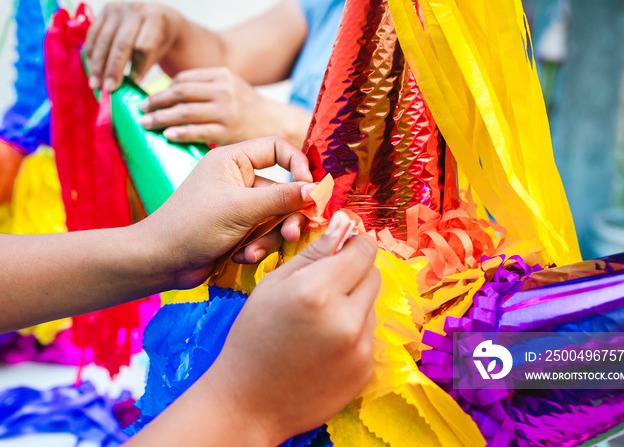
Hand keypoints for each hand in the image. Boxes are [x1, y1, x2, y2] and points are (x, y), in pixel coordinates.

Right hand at [85, 1, 181, 90]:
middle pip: (121, 44)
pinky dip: (91, 54)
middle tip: (108, 89)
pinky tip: (92, 70)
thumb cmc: (158, 39)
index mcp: (155, 18)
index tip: (132, 84)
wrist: (156, 16)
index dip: (137, 67)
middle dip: (113, 69)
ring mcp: (118, 8)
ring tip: (96, 84)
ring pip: (104, 40)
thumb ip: (145, 67)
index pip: (143, 47)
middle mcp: (135, 10)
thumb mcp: (159, 52)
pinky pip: (93, 34)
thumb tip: (129, 89)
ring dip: (98, 65)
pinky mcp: (104, 10)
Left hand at [139, 67, 310, 146]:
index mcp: (221, 74)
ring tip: (146, 124)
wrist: (278, 125)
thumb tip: (169, 93)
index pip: (183, 79)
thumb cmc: (249, 109)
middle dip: (156, 101)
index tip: (148, 98)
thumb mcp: (230, 86)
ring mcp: (225, 110)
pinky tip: (167, 135)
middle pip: (179, 92)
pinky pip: (196, 131)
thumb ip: (205, 86)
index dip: (163, 89)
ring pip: (184, 111)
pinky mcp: (227, 131)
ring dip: (160, 117)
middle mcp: (223, 89)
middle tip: (140, 110)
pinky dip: (178, 132)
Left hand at [139, 137, 314, 288]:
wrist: (161, 262)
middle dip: (288, 214)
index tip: (310, 189)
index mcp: (233, 160)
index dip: (298, 166)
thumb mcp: (241, 209)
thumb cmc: (192, 226)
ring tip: (254, 252)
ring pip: (277, 216)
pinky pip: (265, 233)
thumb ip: (282, 197)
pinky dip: (258, 247)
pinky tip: (241, 257)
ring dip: (270, 237)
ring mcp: (240, 205)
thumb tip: (317, 188)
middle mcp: (238, 179)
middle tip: (292, 234)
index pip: (278, 148)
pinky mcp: (240, 229)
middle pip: (284, 189)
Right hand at [202, 211, 380, 443]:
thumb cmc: (253, 336)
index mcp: (318, 290)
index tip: (345, 246)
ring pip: (372, 305)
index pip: (364, 250)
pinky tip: (324, 345)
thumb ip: (314, 252)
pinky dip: (352, 333)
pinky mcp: (366, 370)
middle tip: (325, 285)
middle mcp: (346, 318)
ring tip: (319, 321)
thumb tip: (344, 223)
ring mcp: (360, 348)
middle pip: (374, 275)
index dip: (355, 243)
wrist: (249, 401)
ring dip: (353, 304)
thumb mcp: (274, 285)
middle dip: (355, 272)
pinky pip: (369, 336)